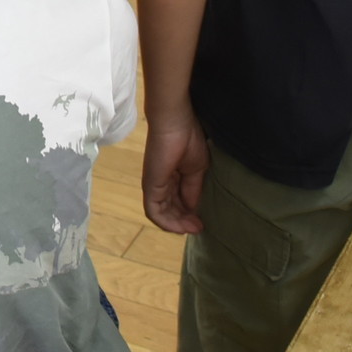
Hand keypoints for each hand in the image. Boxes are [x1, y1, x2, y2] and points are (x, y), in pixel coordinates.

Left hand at [141, 115, 210, 234]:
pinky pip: (154, 212)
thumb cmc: (188, 139)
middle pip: (169, 209)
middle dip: (184, 221)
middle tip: (199, 228)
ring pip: (161, 214)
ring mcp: (153, 185)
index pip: (177, 201)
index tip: (202, 223)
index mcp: (171, 176)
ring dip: (177, 225)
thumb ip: (192, 189)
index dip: (189, 214)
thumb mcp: (196, 170)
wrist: (176, 123)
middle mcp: (160, 182)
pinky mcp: (150, 186)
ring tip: (193, 228)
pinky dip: (167, 223)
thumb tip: (193, 209)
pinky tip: (181, 227)